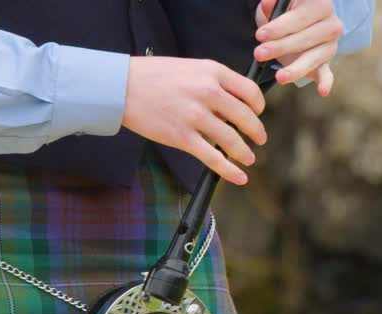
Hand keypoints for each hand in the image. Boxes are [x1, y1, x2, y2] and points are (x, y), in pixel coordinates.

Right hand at [121, 56, 266, 185]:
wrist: (122, 87)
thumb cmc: (152, 76)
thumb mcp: (189, 68)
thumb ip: (212, 82)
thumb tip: (229, 105)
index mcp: (213, 72)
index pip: (250, 91)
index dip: (259, 106)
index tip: (258, 113)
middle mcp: (208, 93)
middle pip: (246, 117)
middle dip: (256, 131)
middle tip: (260, 139)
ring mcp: (195, 116)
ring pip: (232, 140)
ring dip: (245, 152)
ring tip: (249, 159)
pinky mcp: (182, 137)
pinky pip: (212, 157)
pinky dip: (229, 170)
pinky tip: (239, 177)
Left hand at [254, 0, 343, 94]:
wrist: (294, 27)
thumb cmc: (284, 14)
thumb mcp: (277, 5)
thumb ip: (273, 4)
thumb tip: (266, 3)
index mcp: (319, 4)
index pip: (300, 17)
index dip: (280, 26)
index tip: (260, 35)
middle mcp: (330, 23)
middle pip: (307, 37)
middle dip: (281, 47)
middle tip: (258, 54)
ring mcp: (330, 44)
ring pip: (315, 57)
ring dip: (297, 68)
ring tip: (279, 77)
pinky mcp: (326, 62)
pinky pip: (327, 72)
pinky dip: (326, 82)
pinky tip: (322, 91)